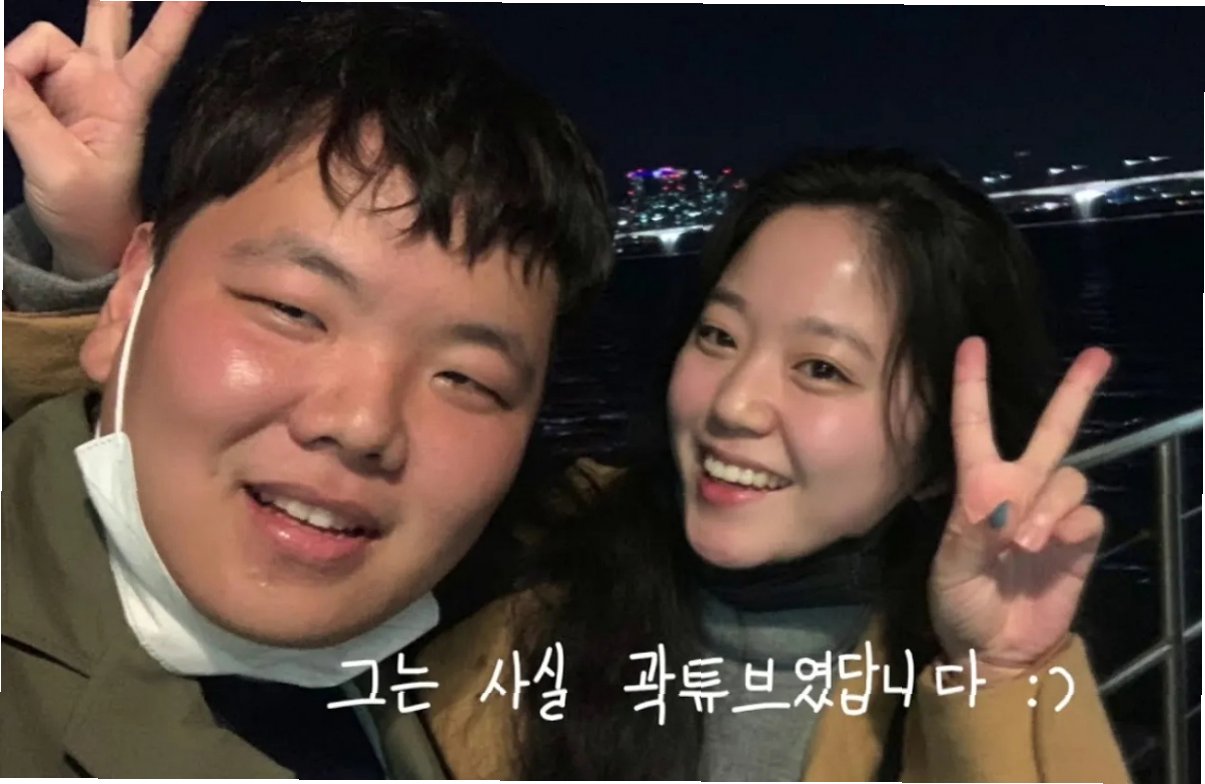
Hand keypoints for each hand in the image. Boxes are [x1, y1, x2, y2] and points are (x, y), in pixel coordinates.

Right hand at [3, 0, 203, 278]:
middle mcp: (102, 82)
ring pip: (44, 41)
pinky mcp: (44, 97)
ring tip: (13, 107)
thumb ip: (25, 114)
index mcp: (124, 100)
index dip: (176, 17)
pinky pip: (14, 68)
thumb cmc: (88, 212)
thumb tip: (1, 72)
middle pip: (109, 19)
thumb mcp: (56, 168)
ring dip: (19, 61)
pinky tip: (5, 96)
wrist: (83, 241)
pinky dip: (6, 75)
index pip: (157, 50)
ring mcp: (73, 86)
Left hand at [929, 336, 1111, 680]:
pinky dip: (1070, 523)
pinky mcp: (1080, 541)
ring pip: (1068, 476)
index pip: (974, 427)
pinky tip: (1051, 545)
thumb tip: (999, 504)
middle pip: (1052, 430)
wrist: (995, 650)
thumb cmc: (960, 603)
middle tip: (1099, 355)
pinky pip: (1087, 513)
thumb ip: (971, 535)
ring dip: (1047, 504)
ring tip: (1024, 542)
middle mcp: (1019, 489)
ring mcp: (1052, 514)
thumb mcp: (950, 571)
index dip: (972, 386)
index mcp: (976, 487)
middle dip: (1075, 392)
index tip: (973, 344)